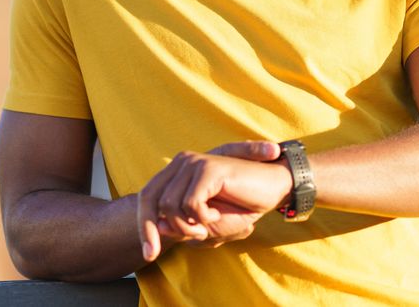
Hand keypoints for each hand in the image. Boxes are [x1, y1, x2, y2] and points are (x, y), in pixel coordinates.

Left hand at [137, 140, 292, 261]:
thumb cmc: (241, 205)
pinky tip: (219, 213)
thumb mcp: (206, 223)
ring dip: (189, 225)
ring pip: (169, 205)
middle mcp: (182, 162)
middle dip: (160, 229)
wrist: (274, 188)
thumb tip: (159, 226)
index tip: (150, 255)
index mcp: (178, 172)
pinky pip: (191, 204)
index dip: (144, 227)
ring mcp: (194, 163)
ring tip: (211, 222)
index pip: (147, 198)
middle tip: (193, 238)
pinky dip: (204, 217)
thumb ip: (181, 224)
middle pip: (151, 201)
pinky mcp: (208, 169)